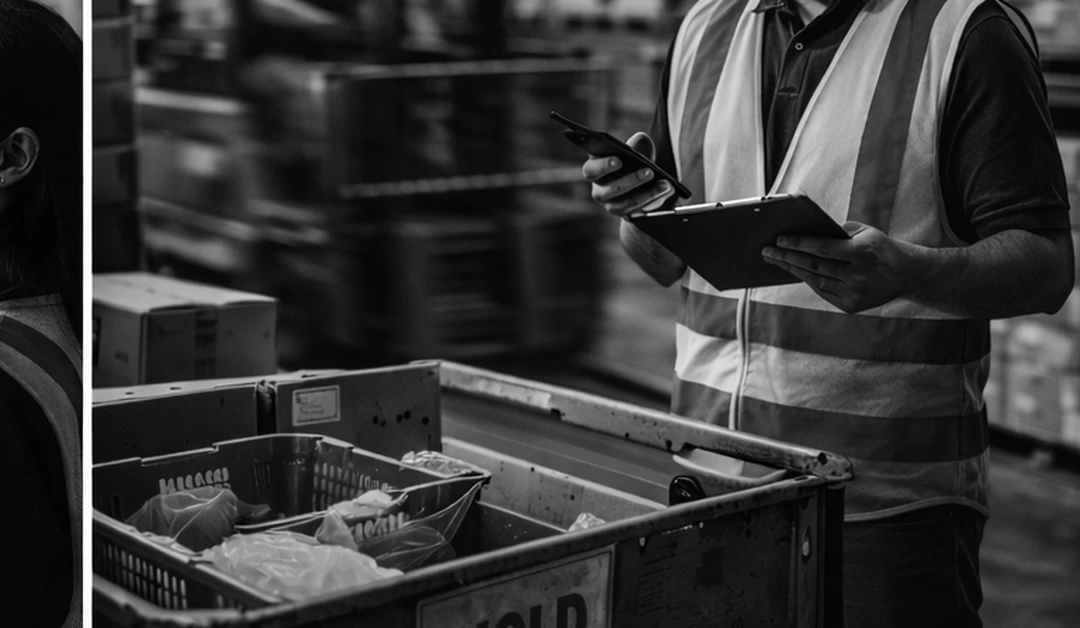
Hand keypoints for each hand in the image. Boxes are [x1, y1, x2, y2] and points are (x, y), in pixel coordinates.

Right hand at [582, 132, 675, 217]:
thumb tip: (640, 141)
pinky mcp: (625, 213)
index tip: (618, 161)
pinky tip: (667, 189)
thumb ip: (637, 143)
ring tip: (664, 183)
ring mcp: (610, 204)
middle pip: (608, 189)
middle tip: (649, 171)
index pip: (591, 169)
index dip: (603, 166)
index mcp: (595, 169)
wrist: (643, 181)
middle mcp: (599, 189)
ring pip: (625, 202)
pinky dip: (654, 199)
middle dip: (631, 180)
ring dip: (647, 193)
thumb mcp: (637, 149)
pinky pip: (638, 210)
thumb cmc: (635, 161)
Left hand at [761, 222, 922, 313]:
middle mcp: (859, 274)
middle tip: (767, 251)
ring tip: (775, 260)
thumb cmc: (879, 247)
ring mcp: (856, 293)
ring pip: (815, 281)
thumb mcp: (864, 232)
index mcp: (863, 251)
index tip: (778, 240)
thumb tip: (804, 234)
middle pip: (814, 266)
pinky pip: (822, 292)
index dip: (798, 244)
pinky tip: (794, 271)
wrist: (905, 274)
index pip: (822, 248)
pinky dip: (807, 281)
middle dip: (787, 258)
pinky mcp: (852, 306)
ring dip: (792, 270)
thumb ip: (837, 232)